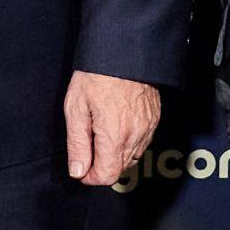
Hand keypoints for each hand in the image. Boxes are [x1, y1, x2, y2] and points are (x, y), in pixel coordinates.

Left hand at [65, 71, 161, 186]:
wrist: (122, 52)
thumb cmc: (96, 75)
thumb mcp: (76, 109)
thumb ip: (77, 144)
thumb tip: (78, 171)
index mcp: (114, 135)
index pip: (107, 175)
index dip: (91, 177)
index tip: (82, 169)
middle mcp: (135, 135)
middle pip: (120, 169)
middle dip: (102, 165)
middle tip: (88, 147)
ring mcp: (148, 127)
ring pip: (132, 157)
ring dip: (115, 155)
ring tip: (101, 133)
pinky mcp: (154, 119)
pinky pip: (142, 142)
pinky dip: (128, 143)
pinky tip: (117, 126)